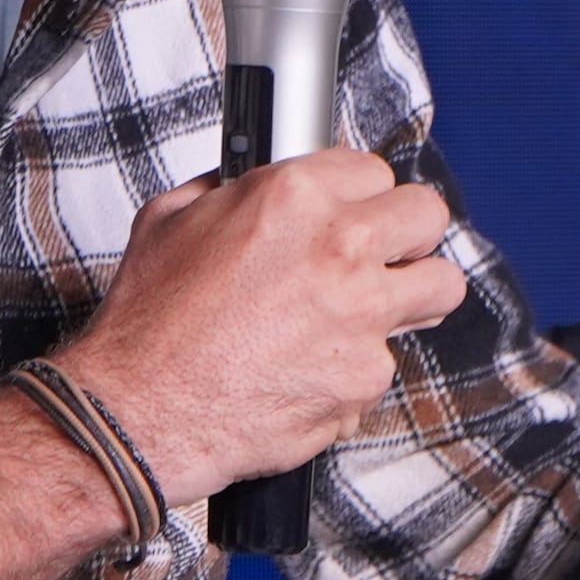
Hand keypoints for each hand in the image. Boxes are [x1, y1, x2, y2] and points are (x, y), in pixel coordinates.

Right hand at [54, 151, 462, 504]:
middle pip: (425, 214)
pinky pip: (387, 360)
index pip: (372, 169)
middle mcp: (338, 248)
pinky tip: (311, 370)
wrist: (139, 411)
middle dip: (407, 232)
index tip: (352, 208)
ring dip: (414, 294)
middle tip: (384, 251)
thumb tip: (251, 182)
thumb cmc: (147, 325)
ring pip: (440, 287)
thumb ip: (227, 190)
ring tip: (373, 307)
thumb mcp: (170, 220)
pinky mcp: (365, 376)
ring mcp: (361, 315)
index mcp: (293, 197)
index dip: (358, 192)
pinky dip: (354, 367)